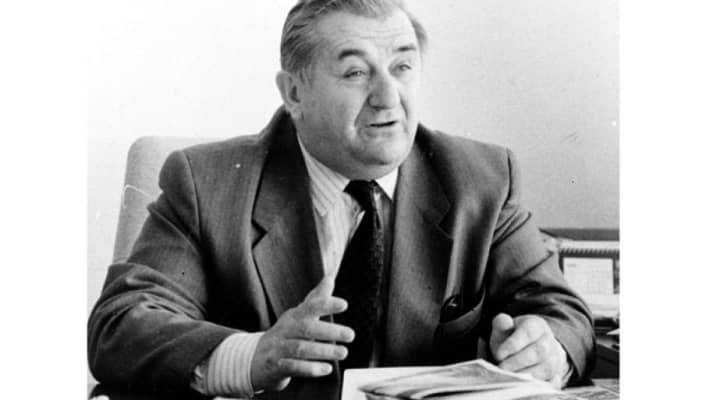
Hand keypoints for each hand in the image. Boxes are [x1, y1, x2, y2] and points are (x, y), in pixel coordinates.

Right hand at [250, 276, 354, 391]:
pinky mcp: (276, 367)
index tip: (344, 304)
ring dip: (323, 351)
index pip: (309, 307)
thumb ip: (315, 300)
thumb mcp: (297, 316)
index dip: (326, 304)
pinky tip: (326, 369)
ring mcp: (278, 348)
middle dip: (329, 331)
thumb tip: (330, 278)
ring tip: (343, 352)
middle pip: (305, 328)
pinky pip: (293, 367)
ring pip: (300, 348)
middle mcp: (285, 330)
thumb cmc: (283, 336)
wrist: (254, 359)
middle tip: (350, 334)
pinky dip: (310, 369)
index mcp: (293, 316)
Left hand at [489, 313, 569, 387]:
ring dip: (526, 374)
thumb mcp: (504, 329)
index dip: (513, 344)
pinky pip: (552, 381)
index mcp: (536, 325)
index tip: (499, 354)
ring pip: (547, 367)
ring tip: (509, 376)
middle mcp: (549, 340)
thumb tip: (504, 321)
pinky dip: (538, 384)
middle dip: (518, 361)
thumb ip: (501, 324)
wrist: (530, 349)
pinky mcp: (556, 373)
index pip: (528, 332)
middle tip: (502, 368)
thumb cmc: (512, 338)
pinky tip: (523, 384)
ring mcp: (555, 358)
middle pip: (539, 351)